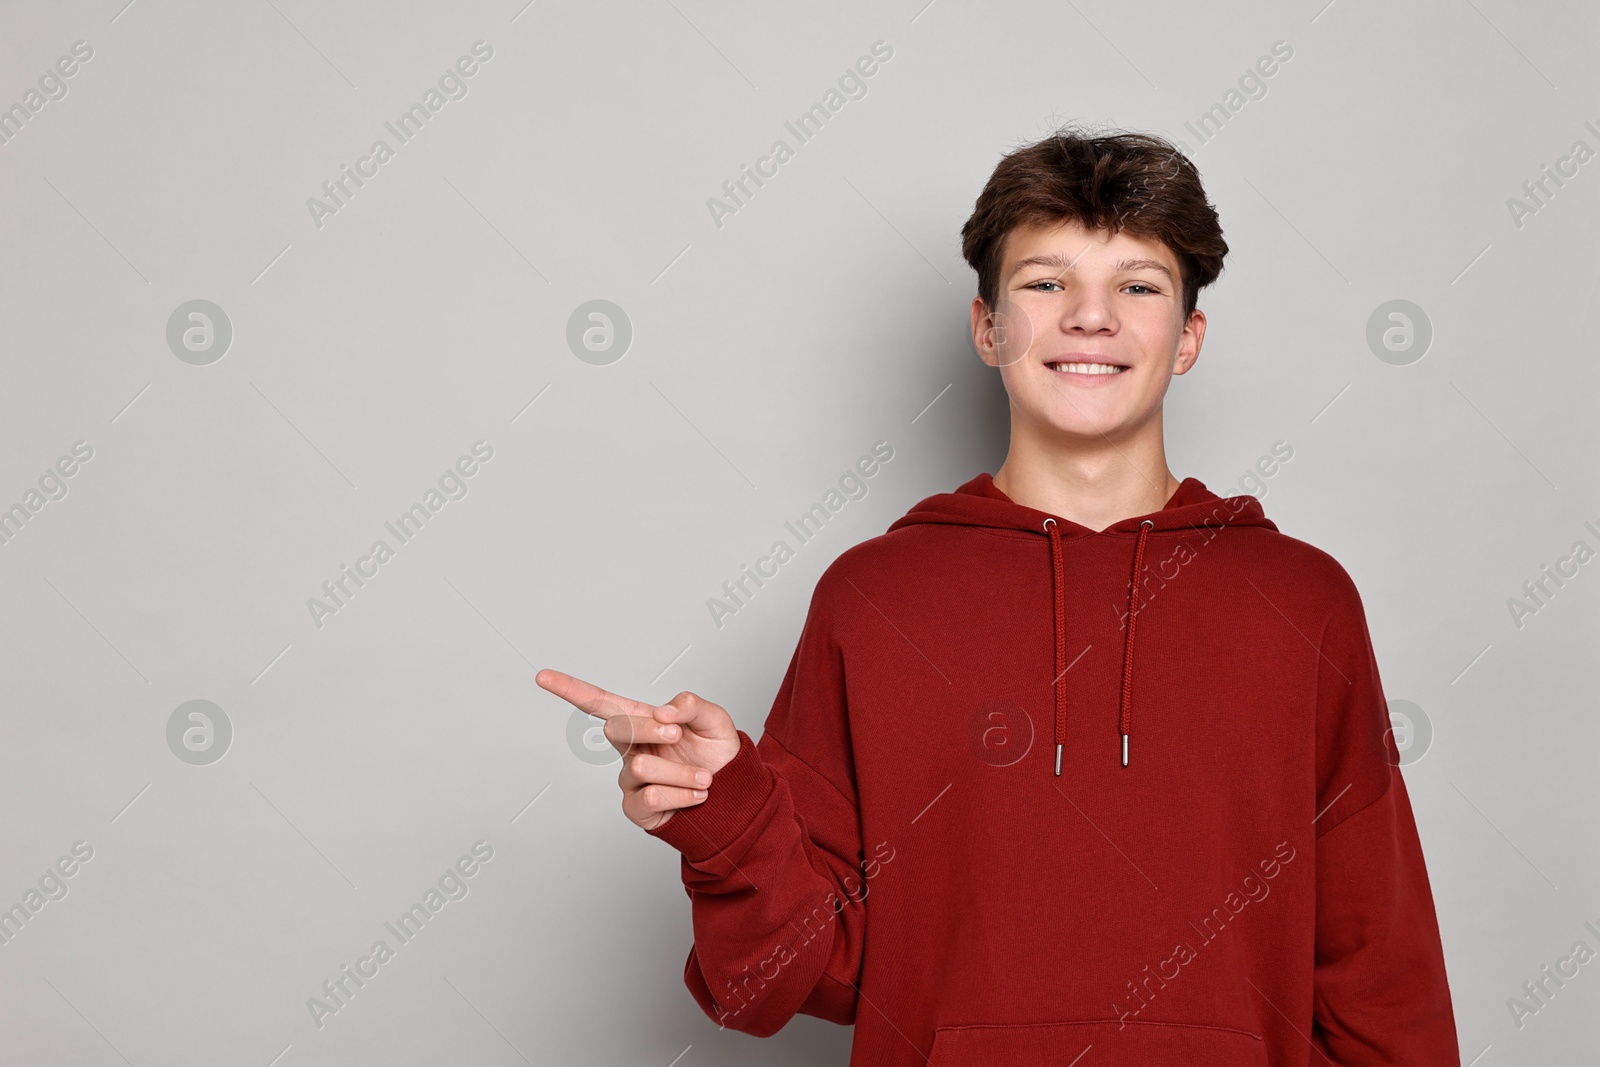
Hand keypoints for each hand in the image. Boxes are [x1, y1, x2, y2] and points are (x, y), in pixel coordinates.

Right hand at [536, 669, 741, 831]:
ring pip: (641, 767)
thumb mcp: (715, 721)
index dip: (571, 690)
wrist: (734, 796)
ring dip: (682, 772)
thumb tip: (664, 711)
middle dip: (653, 729)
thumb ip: (692, 705)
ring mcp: (630, 780)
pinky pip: (651, 797)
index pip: (601, 703)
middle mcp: (631, 749)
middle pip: (618, 728)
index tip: (542, 677)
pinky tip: (696, 796)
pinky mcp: (636, 809)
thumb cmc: (717, 755)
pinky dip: (682, 794)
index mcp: (643, 721)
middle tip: (679, 735)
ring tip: (704, 779)